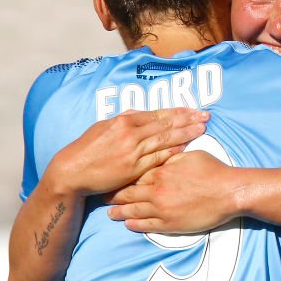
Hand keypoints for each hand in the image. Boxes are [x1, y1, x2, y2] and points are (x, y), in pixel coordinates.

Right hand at [45, 108, 208, 196]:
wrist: (73, 171)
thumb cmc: (87, 149)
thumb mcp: (104, 127)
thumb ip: (125, 120)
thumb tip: (142, 114)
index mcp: (124, 120)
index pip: (158, 113)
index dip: (179, 111)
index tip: (194, 109)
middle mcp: (131, 133)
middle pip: (167, 124)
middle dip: (189, 119)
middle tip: (206, 116)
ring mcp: (133, 151)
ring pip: (166, 139)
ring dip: (186, 133)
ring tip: (202, 129)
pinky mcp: (134, 168)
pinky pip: (158, 158)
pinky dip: (173, 151)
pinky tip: (186, 147)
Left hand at [106, 150, 239, 232]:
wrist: (228, 192)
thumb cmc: (212, 171)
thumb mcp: (189, 156)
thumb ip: (171, 156)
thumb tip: (161, 151)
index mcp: (160, 171)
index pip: (133, 173)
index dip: (120, 176)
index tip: (110, 176)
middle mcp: (156, 191)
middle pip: (128, 193)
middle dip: (113, 194)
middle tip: (101, 195)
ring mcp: (162, 209)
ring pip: (133, 210)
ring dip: (119, 212)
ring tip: (109, 213)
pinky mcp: (170, 223)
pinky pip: (147, 225)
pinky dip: (135, 224)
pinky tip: (128, 224)